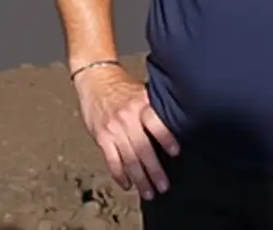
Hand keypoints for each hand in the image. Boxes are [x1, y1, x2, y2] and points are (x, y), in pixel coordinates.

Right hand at [72, 64, 179, 199]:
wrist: (95, 79)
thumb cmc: (123, 88)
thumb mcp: (141, 92)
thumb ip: (153, 110)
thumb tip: (176, 128)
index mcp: (141, 104)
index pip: (155, 122)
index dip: (165, 137)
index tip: (175, 152)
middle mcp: (128, 117)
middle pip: (143, 148)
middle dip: (154, 170)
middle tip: (164, 186)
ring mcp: (113, 129)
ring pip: (129, 159)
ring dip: (140, 179)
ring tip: (149, 193)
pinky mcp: (102, 137)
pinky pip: (112, 161)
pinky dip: (120, 175)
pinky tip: (127, 185)